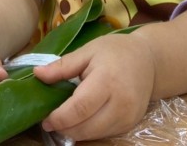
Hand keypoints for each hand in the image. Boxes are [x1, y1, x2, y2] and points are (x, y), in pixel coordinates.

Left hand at [33, 32, 154, 140]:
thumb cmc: (115, 51)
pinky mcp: (131, 124)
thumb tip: (37, 74)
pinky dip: (90, 130)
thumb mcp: (88, 51)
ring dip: (76, 131)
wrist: (149, 59)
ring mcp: (128, 116)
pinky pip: (104, 134)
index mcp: (107, 80)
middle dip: (64, 128)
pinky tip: (83, 118)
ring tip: (66, 118)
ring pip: (94, 135)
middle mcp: (121, 103)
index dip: (59, 118)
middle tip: (52, 120)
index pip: (79, 108)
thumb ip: (62, 66)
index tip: (45, 119)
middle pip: (85, 127)